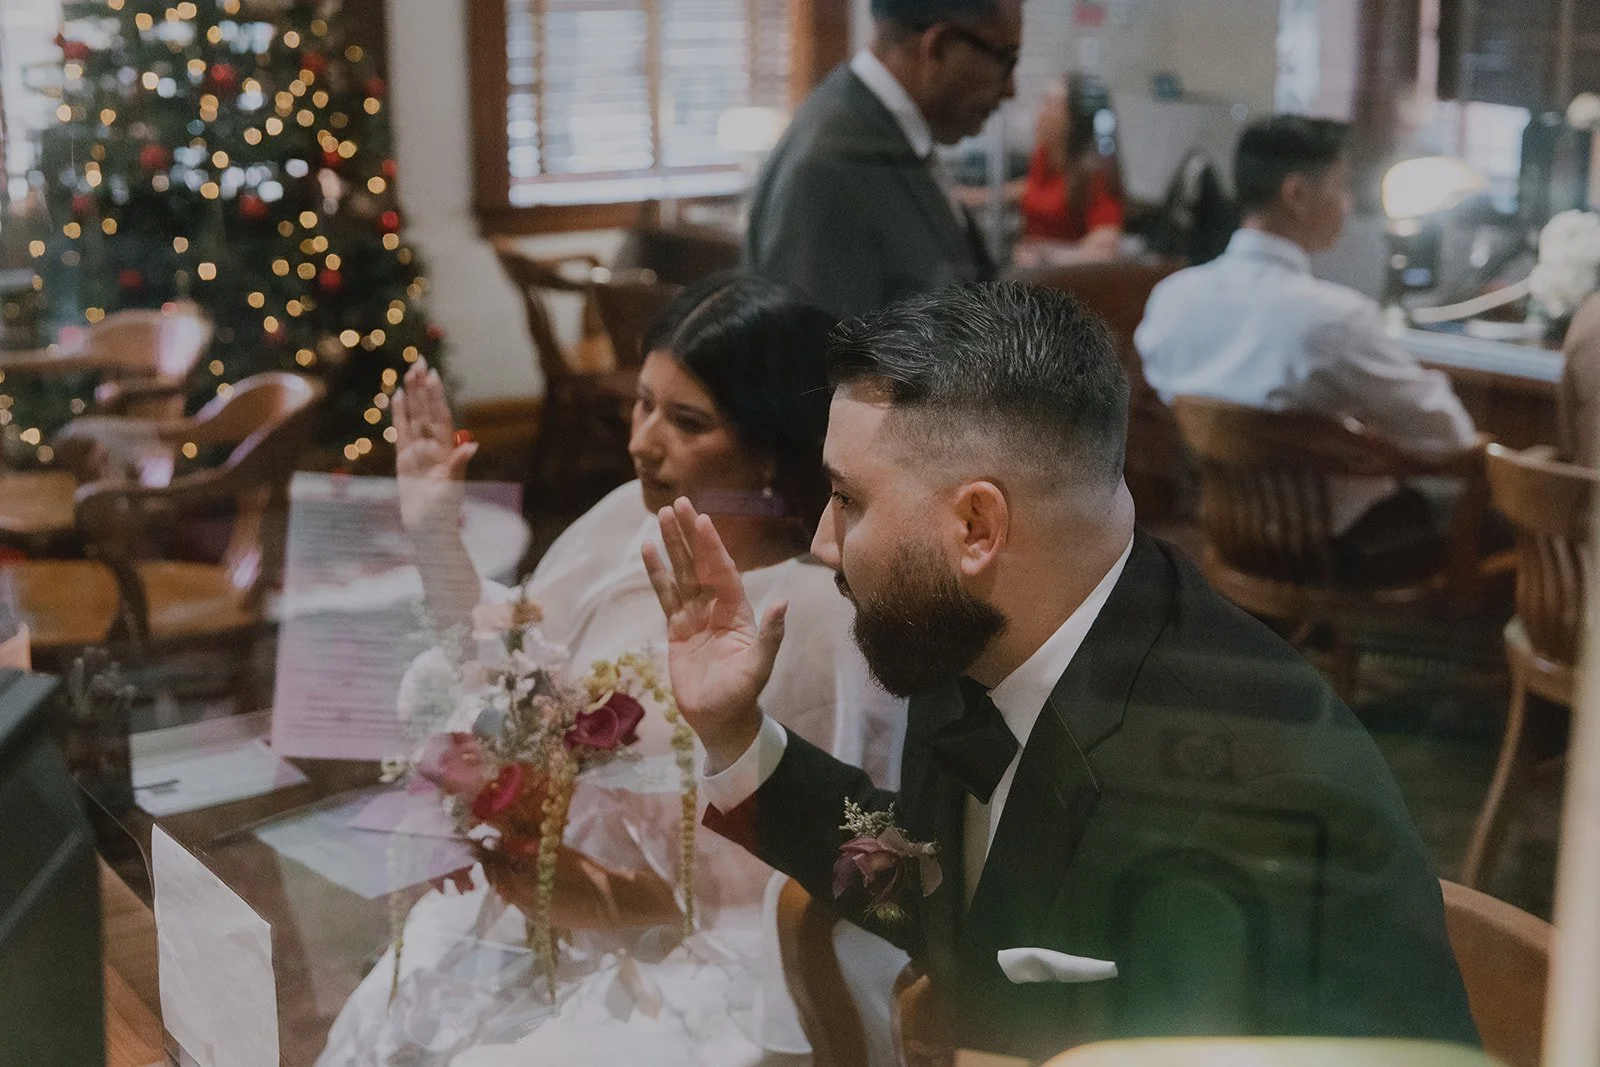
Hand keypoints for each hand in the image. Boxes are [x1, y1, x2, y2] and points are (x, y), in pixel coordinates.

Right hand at [393, 359, 475, 536]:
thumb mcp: (452, 488)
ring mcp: (417, 452)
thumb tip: (472, 446)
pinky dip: (398, 416)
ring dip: (410, 396)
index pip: (440, 416)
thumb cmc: (443, 512)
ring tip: (408, 372)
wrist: (428, 529)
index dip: (436, 396)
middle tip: (419, 361)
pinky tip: (395, 397)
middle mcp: (432, 447)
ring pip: (412, 417)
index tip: (433, 374)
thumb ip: (459, 465)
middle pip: (425, 411)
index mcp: (445, 450)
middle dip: (423, 387)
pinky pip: (400, 433)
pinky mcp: (404, 461)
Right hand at [641, 498, 785, 771]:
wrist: (719, 718)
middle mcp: (715, 605)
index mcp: (738, 610)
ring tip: (660, 516)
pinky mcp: (676, 627)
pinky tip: (647, 550)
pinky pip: (664, 594)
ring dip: (671, 545)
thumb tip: (783, 602)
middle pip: (699, 562)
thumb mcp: (759, 666)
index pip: (722, 570)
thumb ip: (769, 635)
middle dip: (689, 534)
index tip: (703, 520)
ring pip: (681, 572)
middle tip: (678, 503)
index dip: (712, 546)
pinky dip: (656, 572)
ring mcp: (694, 614)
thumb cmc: (743, 693)